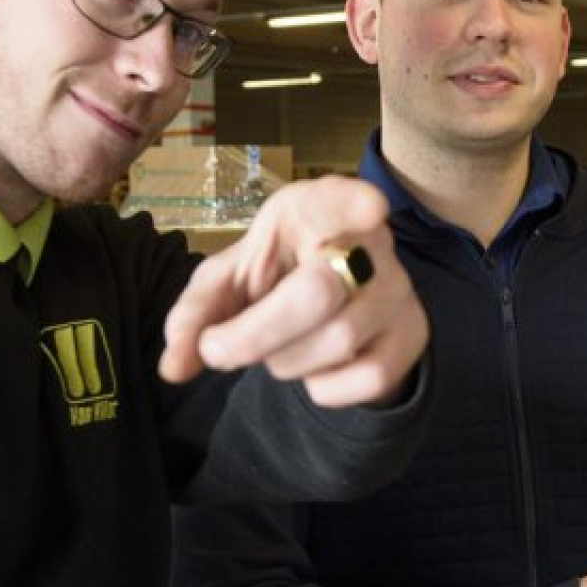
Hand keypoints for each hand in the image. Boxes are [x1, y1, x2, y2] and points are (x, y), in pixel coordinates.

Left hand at [158, 177, 427, 406]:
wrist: (332, 300)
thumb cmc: (274, 275)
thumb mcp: (226, 282)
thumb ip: (195, 316)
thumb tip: (174, 368)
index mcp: (316, 208)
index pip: (341, 199)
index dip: (356, 202)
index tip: (372, 207)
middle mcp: (368, 241)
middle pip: (318, 294)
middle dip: (254, 335)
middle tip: (218, 350)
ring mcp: (398, 288)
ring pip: (337, 342)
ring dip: (285, 362)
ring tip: (277, 349)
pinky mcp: (413, 332)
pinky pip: (367, 378)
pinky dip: (325, 387)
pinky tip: (316, 367)